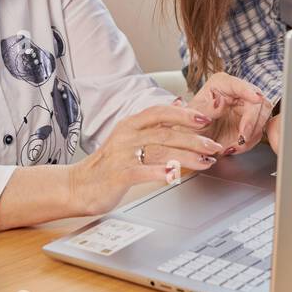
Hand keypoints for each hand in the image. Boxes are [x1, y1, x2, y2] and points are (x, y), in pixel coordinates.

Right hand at [67, 103, 222, 216]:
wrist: (77, 186)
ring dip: (186, 156)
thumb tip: (178, 104)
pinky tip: (174, 175)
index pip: (160, 112)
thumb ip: (153, 124)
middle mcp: (126, 136)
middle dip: (194, 139)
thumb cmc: (107, 165)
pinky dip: (160, 172)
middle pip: (166, 133)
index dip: (184, 114)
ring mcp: (122, 155)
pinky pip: (142, 171)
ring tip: (204, 162)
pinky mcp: (118, 175)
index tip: (205, 119)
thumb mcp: (128, 137)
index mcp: (130, 125)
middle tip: (213, 146)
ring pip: (159, 150)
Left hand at [186, 72, 271, 156]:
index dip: (249, 91)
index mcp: (222, 84)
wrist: (193, 143)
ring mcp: (245, 108)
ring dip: (251, 135)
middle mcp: (237, 93)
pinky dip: (249, 143)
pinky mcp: (250, 124)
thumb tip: (220, 101)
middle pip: (257, 101)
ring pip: (262, 118)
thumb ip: (207, 109)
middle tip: (242, 136)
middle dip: (251, 121)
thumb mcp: (192, 117)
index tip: (257, 99)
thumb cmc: (189, 125)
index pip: (239, 85)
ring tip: (234, 146)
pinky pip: (257, 133)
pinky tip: (235, 147)